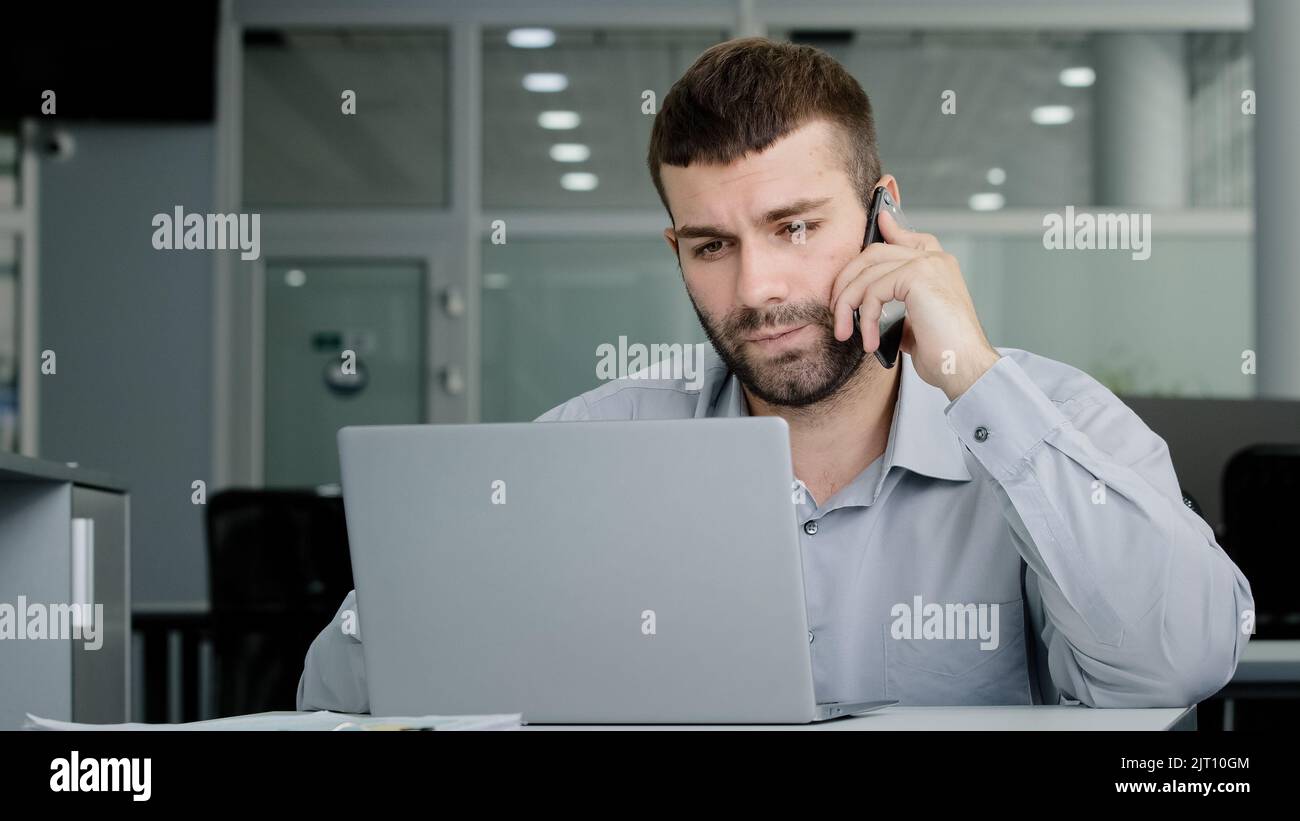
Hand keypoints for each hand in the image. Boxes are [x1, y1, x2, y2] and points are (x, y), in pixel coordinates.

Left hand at [830, 209, 999, 400]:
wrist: (965, 367)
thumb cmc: (944, 352)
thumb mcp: (914, 323)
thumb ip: (896, 306)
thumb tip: (870, 306)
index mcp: (938, 266)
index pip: (909, 238)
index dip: (891, 228)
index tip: (879, 220)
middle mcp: (935, 259)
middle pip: (874, 253)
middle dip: (847, 280)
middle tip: (835, 310)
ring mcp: (927, 263)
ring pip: (867, 272)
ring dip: (847, 304)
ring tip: (845, 332)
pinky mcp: (918, 275)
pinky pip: (873, 290)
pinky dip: (864, 318)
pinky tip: (869, 341)